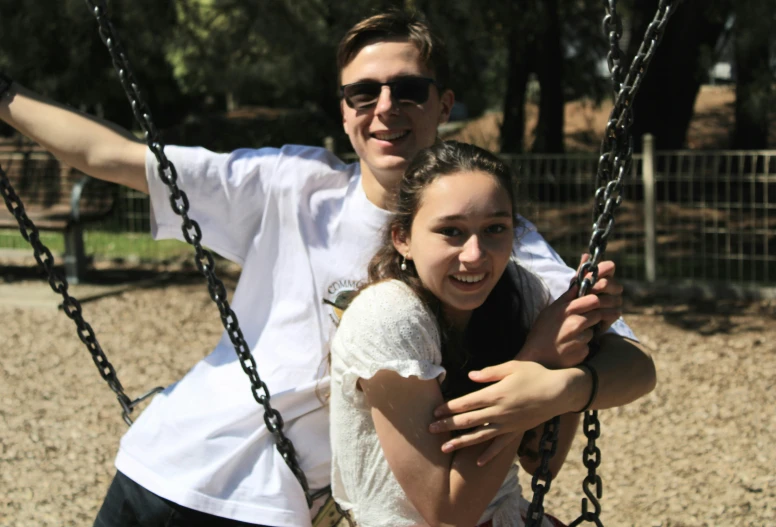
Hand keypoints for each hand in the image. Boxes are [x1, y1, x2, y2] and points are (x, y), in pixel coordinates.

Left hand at [428, 361, 567, 464]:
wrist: (559, 392)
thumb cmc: (535, 375)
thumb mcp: (512, 367)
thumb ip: (490, 372)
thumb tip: (470, 375)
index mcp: (495, 394)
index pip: (466, 403)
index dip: (449, 408)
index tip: (435, 412)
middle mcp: (499, 412)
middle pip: (467, 421)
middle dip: (447, 426)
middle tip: (430, 430)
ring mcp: (507, 425)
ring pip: (479, 436)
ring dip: (460, 442)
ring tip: (444, 448)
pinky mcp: (516, 432)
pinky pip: (500, 446)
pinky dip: (489, 454)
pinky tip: (478, 462)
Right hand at [518, 255, 622, 368]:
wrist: (536, 358)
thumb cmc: (542, 331)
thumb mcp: (550, 311)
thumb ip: (566, 298)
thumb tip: (579, 282)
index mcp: (565, 310)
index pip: (592, 299)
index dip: (596, 301)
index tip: (595, 304)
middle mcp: (573, 323)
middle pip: (597, 313)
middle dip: (596, 316)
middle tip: (588, 320)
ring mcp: (578, 338)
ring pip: (593, 330)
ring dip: (588, 332)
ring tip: (573, 336)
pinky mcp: (582, 352)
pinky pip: (589, 345)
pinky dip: (583, 346)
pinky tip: (571, 348)